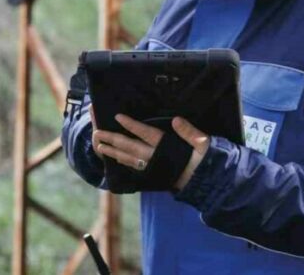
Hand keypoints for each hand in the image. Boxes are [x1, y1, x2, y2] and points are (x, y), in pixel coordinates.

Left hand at [92, 114, 209, 190]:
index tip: (118, 117)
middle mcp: (156, 158)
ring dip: (113, 152)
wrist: (205, 185)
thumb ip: (189, 132)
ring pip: (128, 158)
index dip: (132, 125)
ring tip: (100, 145)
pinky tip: (115, 157)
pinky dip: (123, 161)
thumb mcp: (203, 144)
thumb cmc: (205, 161)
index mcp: (167, 148)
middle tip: (98, 132)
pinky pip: (133, 167)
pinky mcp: (152, 175)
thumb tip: (176, 120)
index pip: (146, 133)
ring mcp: (152, 168)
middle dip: (113, 139)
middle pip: (130, 146)